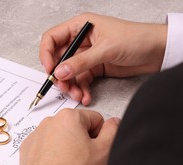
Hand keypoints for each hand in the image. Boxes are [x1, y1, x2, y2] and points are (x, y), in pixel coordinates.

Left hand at [19, 109, 119, 164]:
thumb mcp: (103, 151)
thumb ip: (113, 131)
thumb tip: (114, 122)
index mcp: (69, 116)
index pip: (95, 119)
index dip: (100, 135)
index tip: (95, 148)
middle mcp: (50, 121)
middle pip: (76, 126)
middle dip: (82, 139)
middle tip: (83, 158)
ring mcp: (37, 133)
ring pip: (60, 135)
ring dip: (66, 145)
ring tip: (68, 163)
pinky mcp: (28, 146)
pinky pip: (45, 144)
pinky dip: (51, 152)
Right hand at [39, 12, 166, 105]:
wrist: (158, 51)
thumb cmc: (136, 38)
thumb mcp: (106, 49)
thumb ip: (81, 62)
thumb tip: (59, 72)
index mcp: (80, 26)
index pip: (52, 38)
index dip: (46, 54)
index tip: (50, 70)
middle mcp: (81, 40)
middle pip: (58, 59)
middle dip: (59, 75)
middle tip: (63, 87)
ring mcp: (87, 55)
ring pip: (69, 73)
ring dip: (71, 86)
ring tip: (77, 95)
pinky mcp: (94, 67)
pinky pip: (81, 80)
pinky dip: (81, 90)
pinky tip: (85, 96)